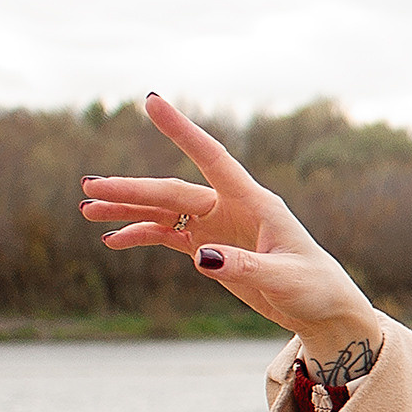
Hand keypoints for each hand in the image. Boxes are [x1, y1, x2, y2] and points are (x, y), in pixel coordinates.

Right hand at [80, 94, 380, 365]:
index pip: (212, 157)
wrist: (324, 310)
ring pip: (165, 211)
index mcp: (255, 202)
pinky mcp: (212, 248)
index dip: (182, 130)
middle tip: (89, 188)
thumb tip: (199, 256)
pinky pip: (168, 235)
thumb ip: (244, 266)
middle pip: (173, 192)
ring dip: (128, 209)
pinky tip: (113, 240)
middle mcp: (233, 207)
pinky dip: (141, 235)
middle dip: (131, 190)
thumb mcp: (284, 278)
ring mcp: (220, 226)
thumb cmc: (314, 287)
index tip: (151, 100)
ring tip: (87, 209)